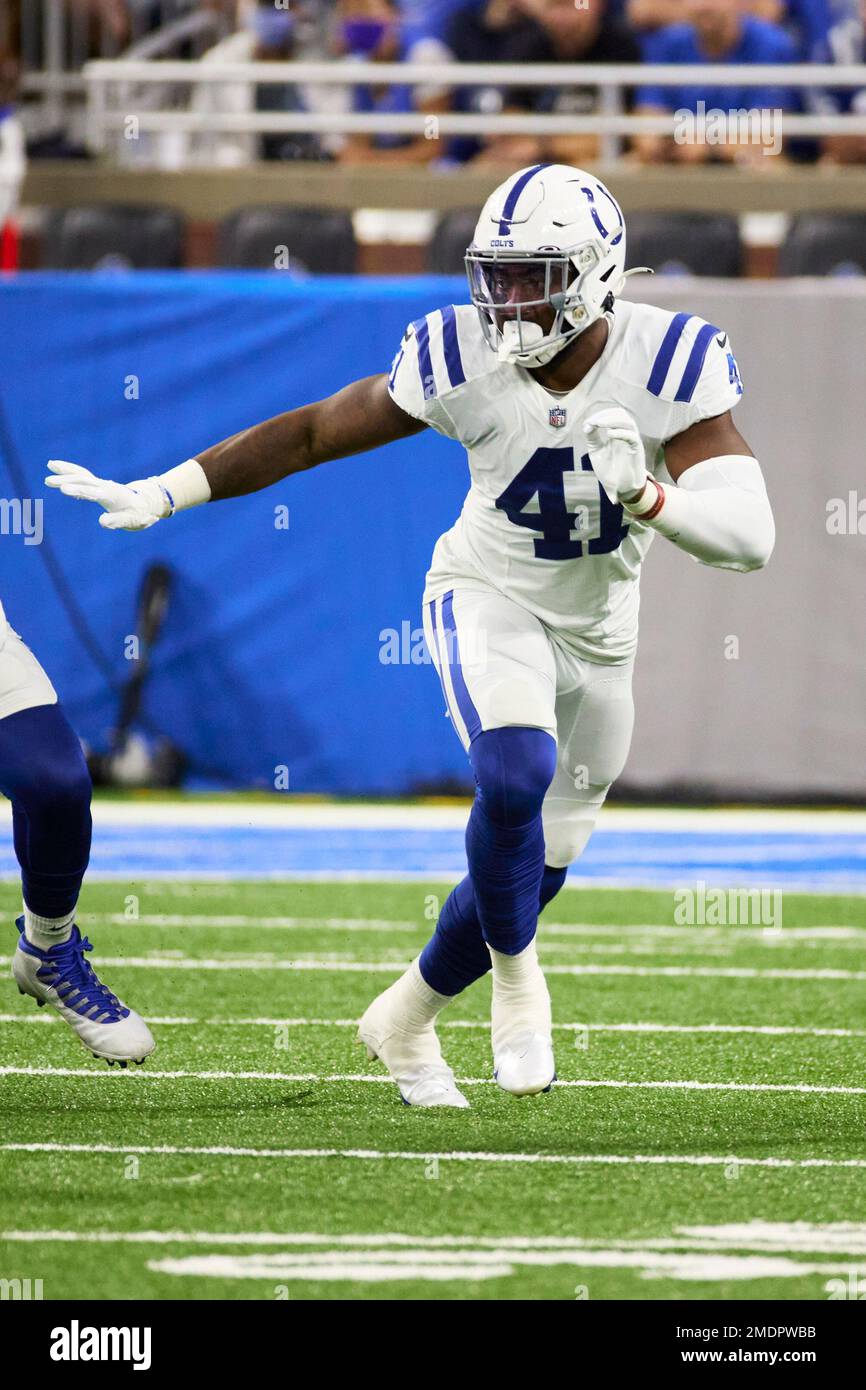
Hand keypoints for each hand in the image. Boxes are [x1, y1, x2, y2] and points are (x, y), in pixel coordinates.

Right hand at [45, 460, 169, 530]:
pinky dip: (70, 470)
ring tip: (50, 465)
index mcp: (112, 496)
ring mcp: (101, 484)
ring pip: (82, 475)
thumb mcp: (130, 521)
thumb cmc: (138, 515)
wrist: (146, 503)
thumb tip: (101, 522)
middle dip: (67, 480)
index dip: (79, 491)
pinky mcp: (98, 484)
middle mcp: (105, 486)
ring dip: (66, 471)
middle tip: (48, 481)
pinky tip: (56, 467)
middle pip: (84, 481)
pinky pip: (82, 475)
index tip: (64, 490)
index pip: (93, 493)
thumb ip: (116, 521)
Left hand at [583, 408, 647, 506]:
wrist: (620, 490)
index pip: (612, 415)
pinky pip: (632, 436)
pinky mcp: (637, 451)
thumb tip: (586, 425)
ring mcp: (632, 442)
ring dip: (612, 420)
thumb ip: (592, 438)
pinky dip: (620, 432)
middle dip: (605, 415)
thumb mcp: (596, 452)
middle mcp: (625, 435)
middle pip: (621, 414)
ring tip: (598, 424)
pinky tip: (609, 435)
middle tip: (592, 422)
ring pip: (628, 422)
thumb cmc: (610, 472)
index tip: (587, 423)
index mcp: (616, 434)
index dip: (600, 415)